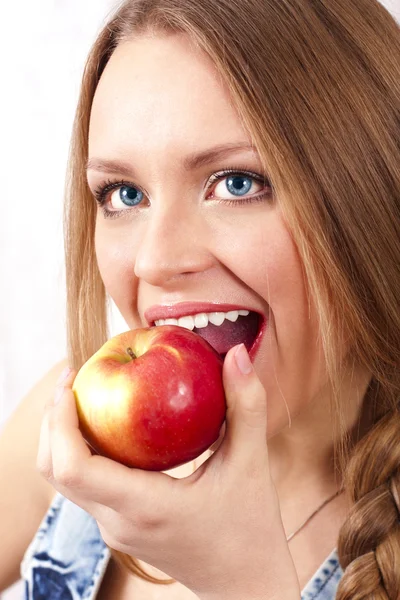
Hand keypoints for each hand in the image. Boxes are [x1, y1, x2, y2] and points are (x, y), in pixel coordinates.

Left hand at [37, 344, 300, 599]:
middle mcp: (117, 522)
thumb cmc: (250, 528)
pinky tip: (108, 422)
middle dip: (53, 420)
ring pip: (62, 480)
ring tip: (82, 393)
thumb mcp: (252, 463)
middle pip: (53, 470)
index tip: (71, 382)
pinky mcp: (119, 527)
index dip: (60, 421)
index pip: (74, 468)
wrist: (244, 585)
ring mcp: (114, 529)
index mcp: (144, 506)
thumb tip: (237, 353)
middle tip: (72, 376)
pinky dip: (81, 450)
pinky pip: (84, 485)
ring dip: (62, 435)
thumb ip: (247, 405)